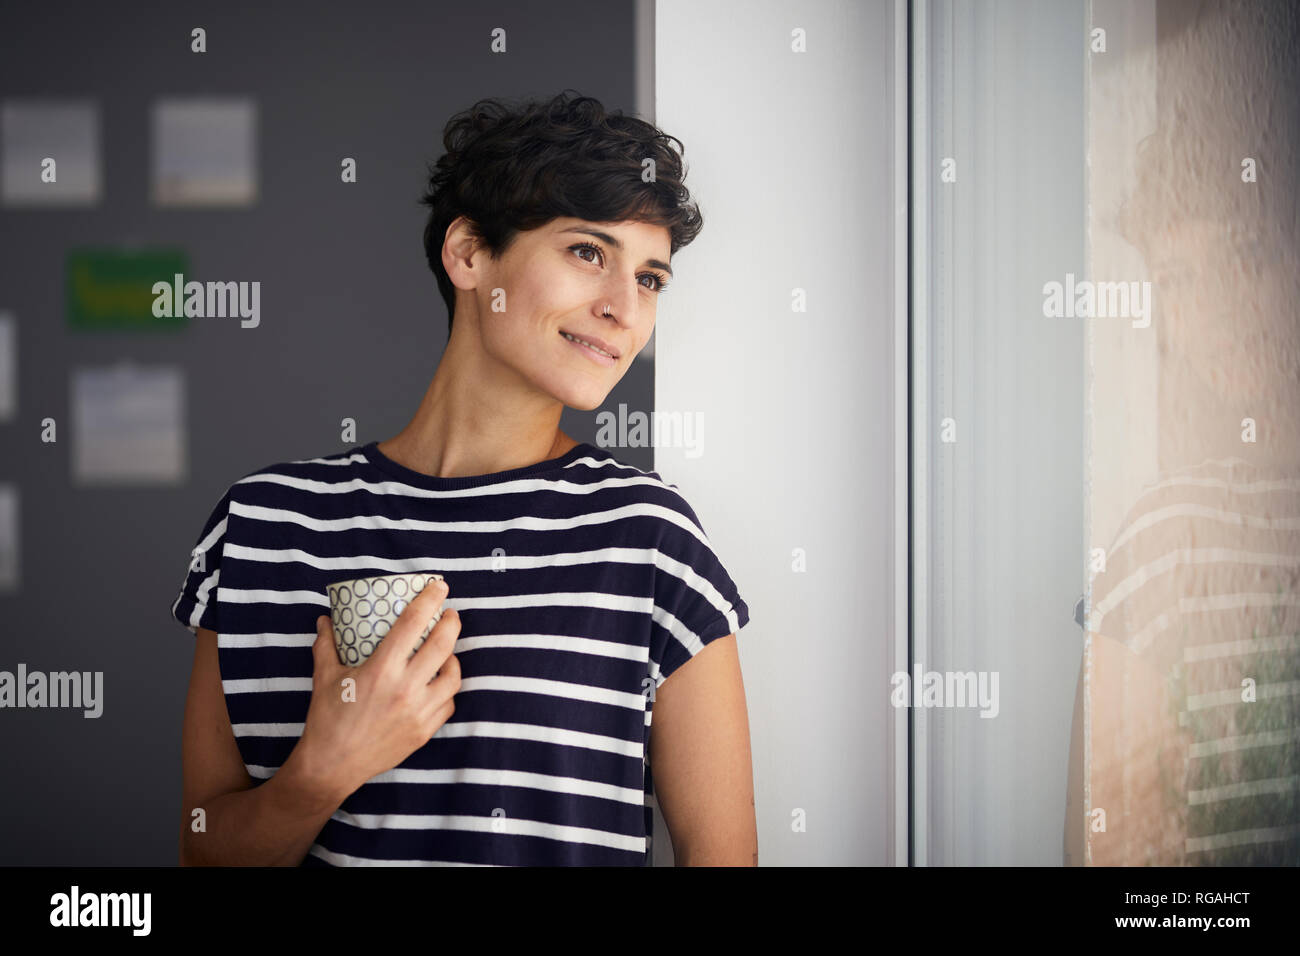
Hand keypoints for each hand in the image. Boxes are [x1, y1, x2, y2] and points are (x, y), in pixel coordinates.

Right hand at [296, 577, 460, 799]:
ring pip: (453, 676)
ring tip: (446, 651)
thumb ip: (326, 645)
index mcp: (381, 670)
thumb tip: (325, 620)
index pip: (412, 624)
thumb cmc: (327, 719)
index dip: (430, 600)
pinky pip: (448, 703)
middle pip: (443, 645)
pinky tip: (438, 683)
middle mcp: (405, 688)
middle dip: (451, 623)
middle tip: (448, 615)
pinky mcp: (424, 731)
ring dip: (453, 658)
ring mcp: (419, 712)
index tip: (440, 586)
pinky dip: (447, 689)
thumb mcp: (324, 677)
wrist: (332, 766)